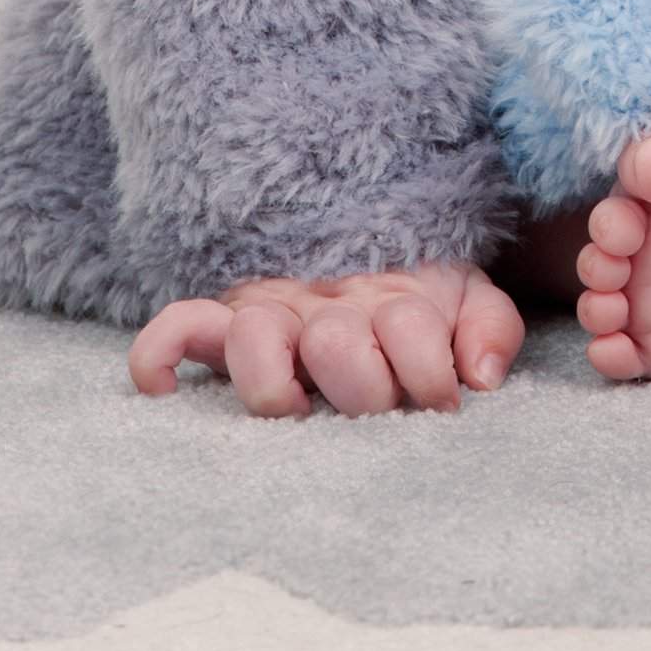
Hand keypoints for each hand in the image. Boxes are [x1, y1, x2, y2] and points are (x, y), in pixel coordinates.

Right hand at [128, 258, 524, 417]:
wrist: (371, 239)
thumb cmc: (420, 300)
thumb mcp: (468, 301)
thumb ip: (491, 329)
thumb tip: (482, 378)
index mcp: (389, 298)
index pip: (408, 329)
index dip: (431, 373)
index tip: (444, 400)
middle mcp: (325, 305)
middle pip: (335, 345)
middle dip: (366, 390)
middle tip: (380, 409)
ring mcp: (270, 313)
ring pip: (253, 339)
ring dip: (279, 385)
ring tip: (300, 411)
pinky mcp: (223, 323)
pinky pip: (175, 327)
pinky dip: (159, 355)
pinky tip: (164, 392)